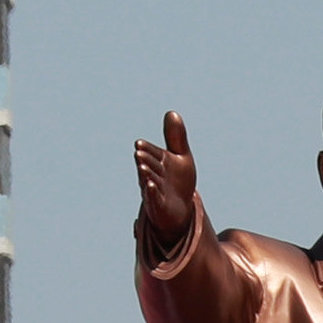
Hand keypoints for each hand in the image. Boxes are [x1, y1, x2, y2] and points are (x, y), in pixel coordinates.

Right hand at [135, 112, 196, 244]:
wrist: (181, 211)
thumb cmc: (178, 183)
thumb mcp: (182, 158)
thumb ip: (176, 138)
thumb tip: (172, 112)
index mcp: (158, 162)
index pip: (151, 153)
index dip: (146, 149)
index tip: (139, 144)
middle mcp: (153, 175)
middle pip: (149, 166)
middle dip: (145, 160)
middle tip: (139, 153)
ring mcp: (154, 191)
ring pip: (149, 181)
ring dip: (146, 174)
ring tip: (142, 167)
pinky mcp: (158, 206)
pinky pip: (154, 199)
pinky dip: (152, 192)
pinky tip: (150, 185)